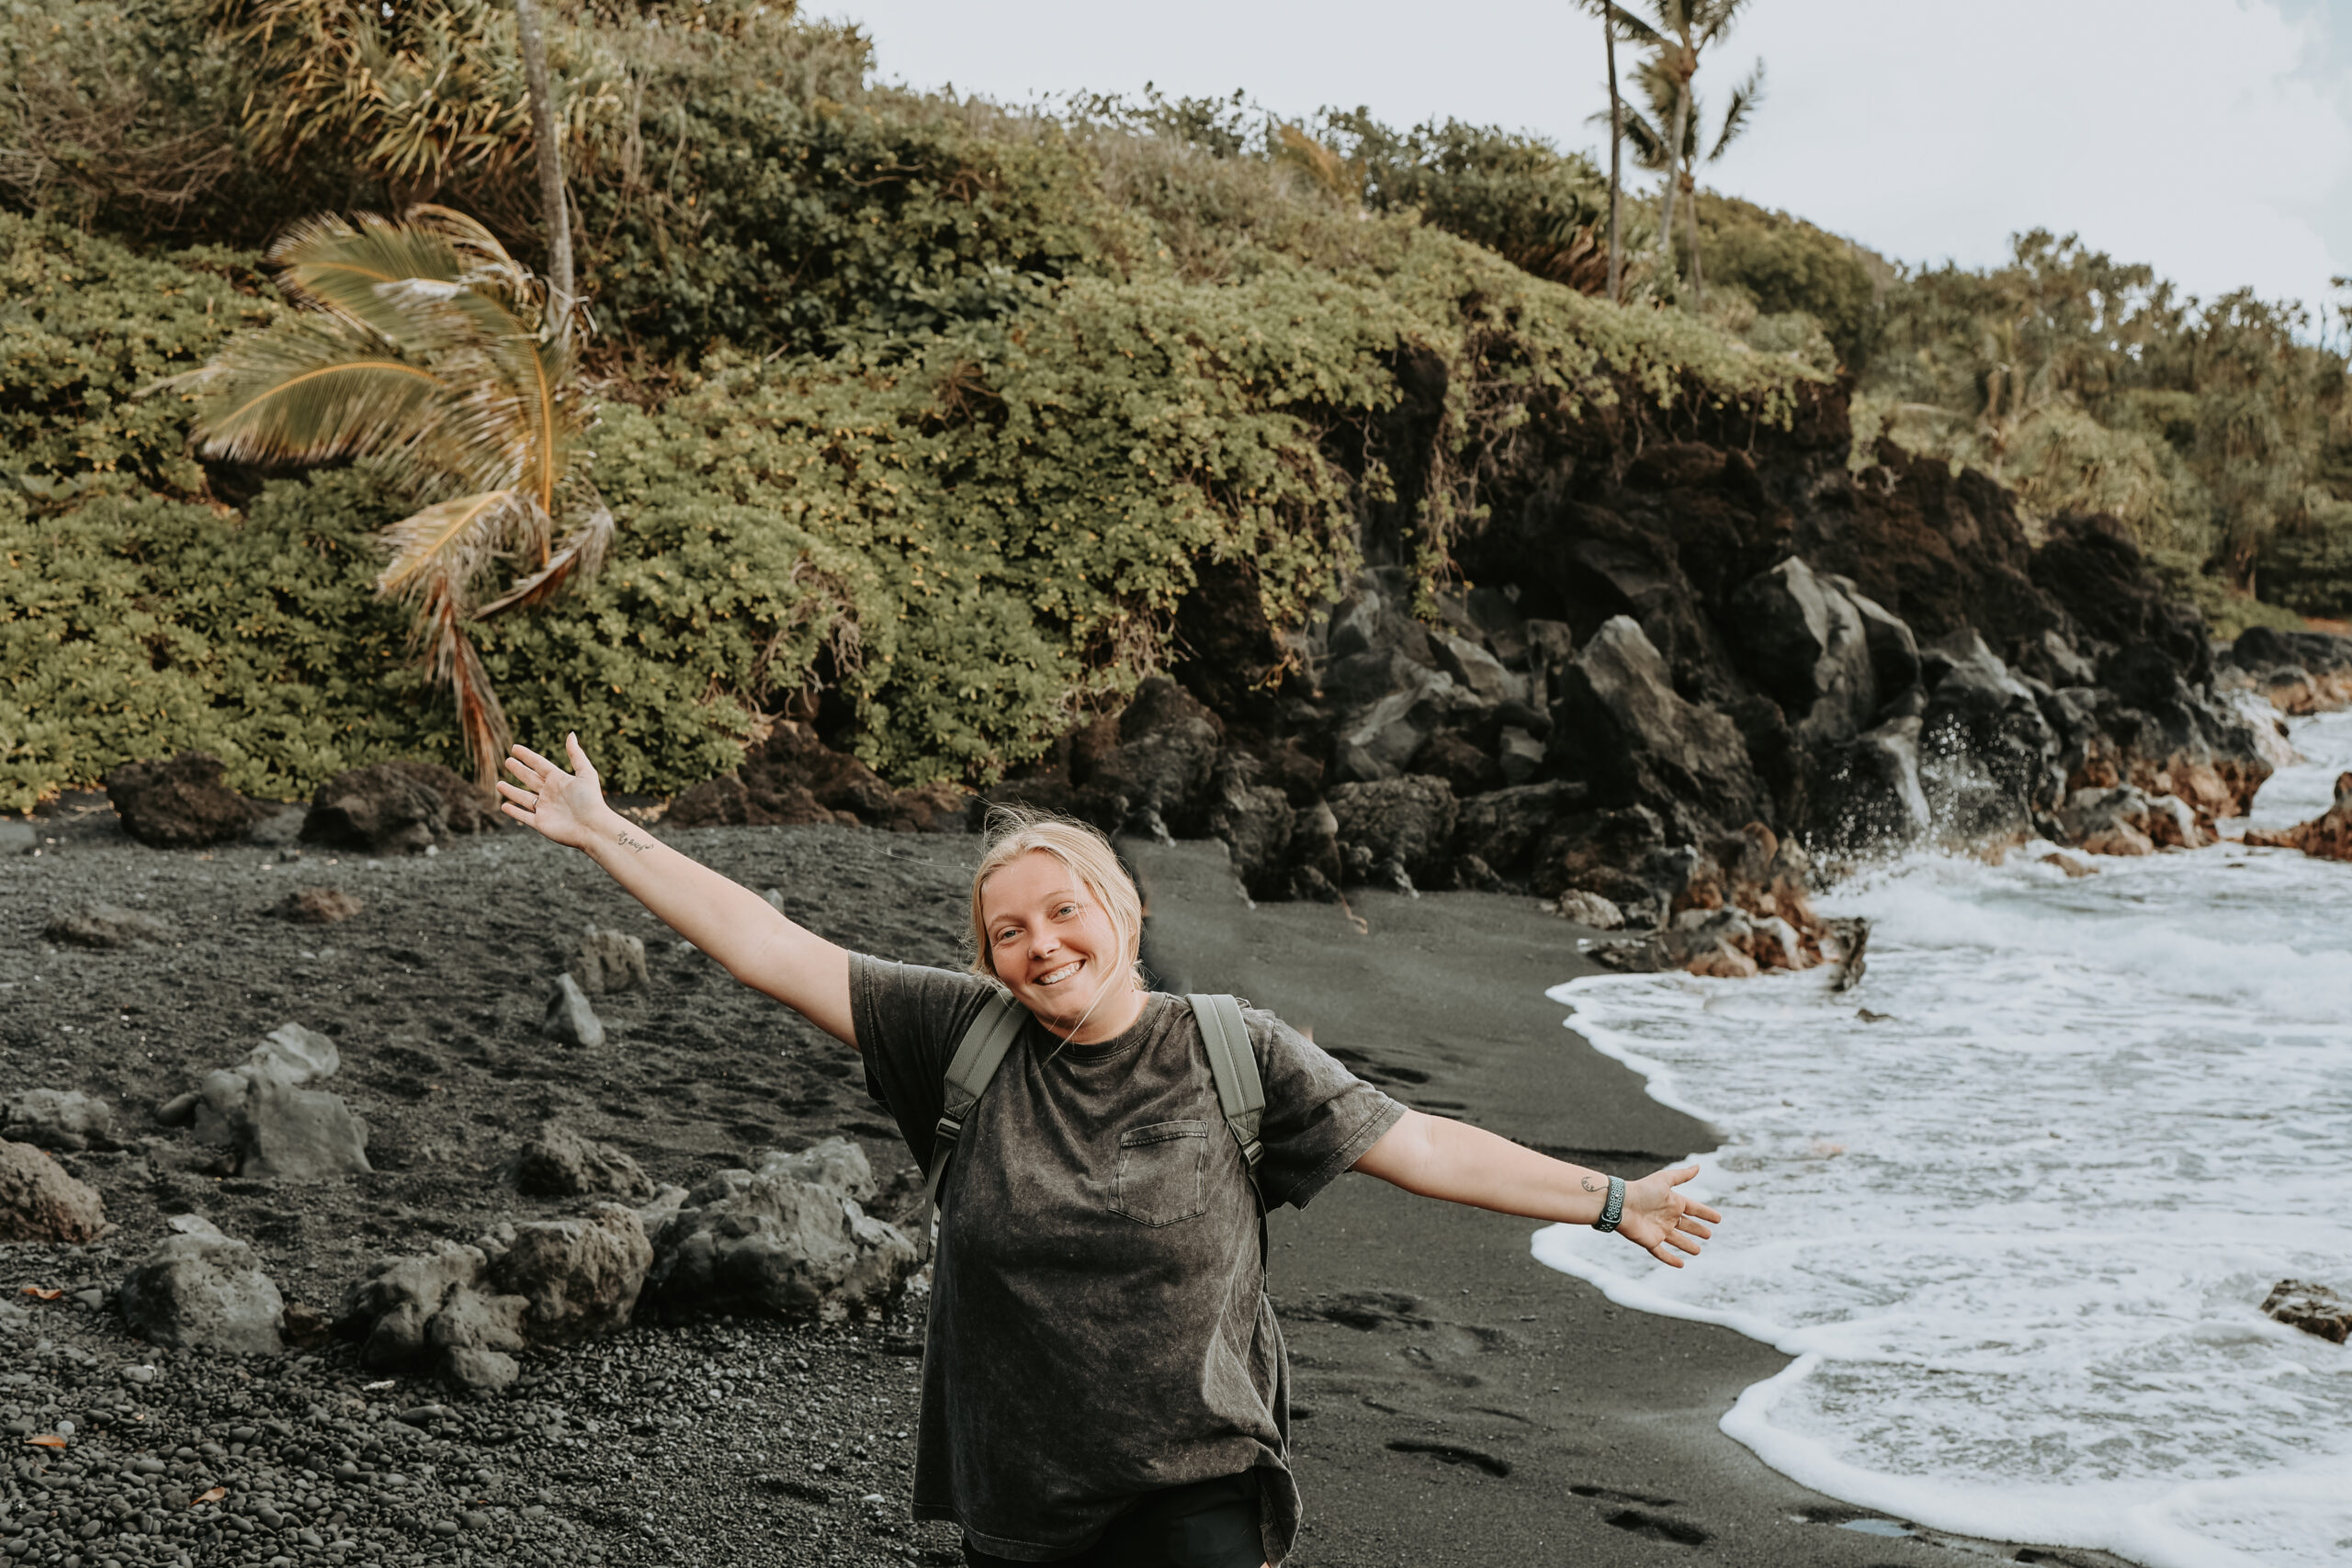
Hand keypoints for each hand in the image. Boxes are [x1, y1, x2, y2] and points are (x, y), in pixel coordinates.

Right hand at [498, 734, 611, 850]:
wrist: (593, 828)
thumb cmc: (591, 800)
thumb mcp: (586, 773)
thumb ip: (576, 754)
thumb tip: (571, 733)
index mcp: (559, 780)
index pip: (539, 764)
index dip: (527, 756)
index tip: (515, 748)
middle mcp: (550, 793)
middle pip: (530, 779)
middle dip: (519, 771)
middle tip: (507, 761)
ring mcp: (544, 809)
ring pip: (523, 798)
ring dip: (511, 791)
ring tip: (498, 784)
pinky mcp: (540, 824)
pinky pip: (524, 816)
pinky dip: (514, 812)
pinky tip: (504, 806)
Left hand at [1614, 1164, 1720, 1268]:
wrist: (1620, 1204)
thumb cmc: (1642, 1190)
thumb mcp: (1664, 1180)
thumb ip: (1681, 1175)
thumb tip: (1699, 1166)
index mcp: (1673, 1202)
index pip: (1694, 1209)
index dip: (1705, 1214)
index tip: (1718, 1219)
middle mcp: (1667, 1217)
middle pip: (1686, 1225)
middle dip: (1697, 1230)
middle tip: (1708, 1235)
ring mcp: (1659, 1230)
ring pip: (1677, 1240)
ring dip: (1687, 1245)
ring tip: (1698, 1251)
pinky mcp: (1650, 1241)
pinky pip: (1662, 1253)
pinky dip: (1671, 1259)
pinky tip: (1681, 1265)